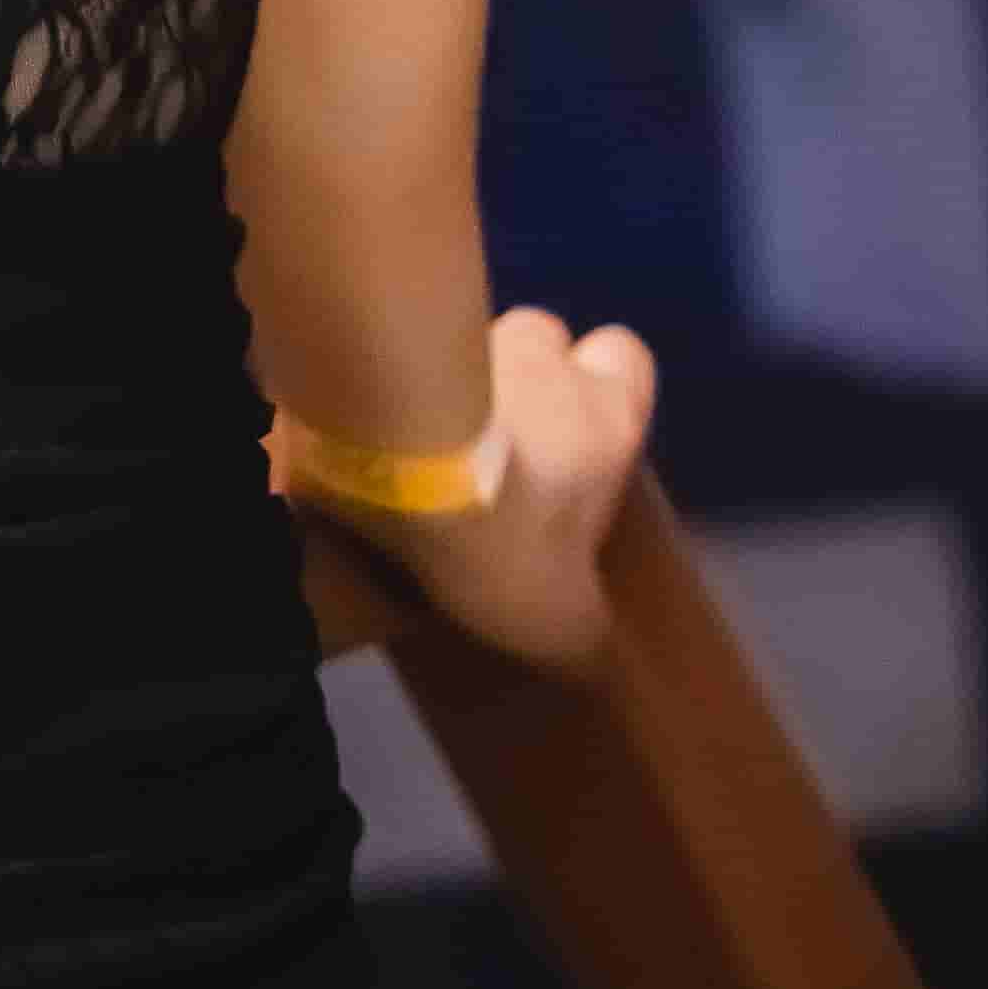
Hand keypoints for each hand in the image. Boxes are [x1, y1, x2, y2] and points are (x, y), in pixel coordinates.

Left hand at [283, 304, 657, 675]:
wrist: (396, 463)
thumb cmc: (508, 535)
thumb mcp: (558, 619)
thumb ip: (580, 630)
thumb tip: (592, 659)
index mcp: (605, 412)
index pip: (627, 358)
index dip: (606, 387)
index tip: (581, 435)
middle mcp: (536, 351)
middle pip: (537, 341)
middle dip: (517, 382)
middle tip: (490, 448)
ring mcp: (453, 328)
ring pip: (459, 342)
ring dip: (443, 384)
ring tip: (412, 447)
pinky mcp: (377, 334)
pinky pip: (386, 354)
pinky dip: (379, 389)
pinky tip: (360, 441)